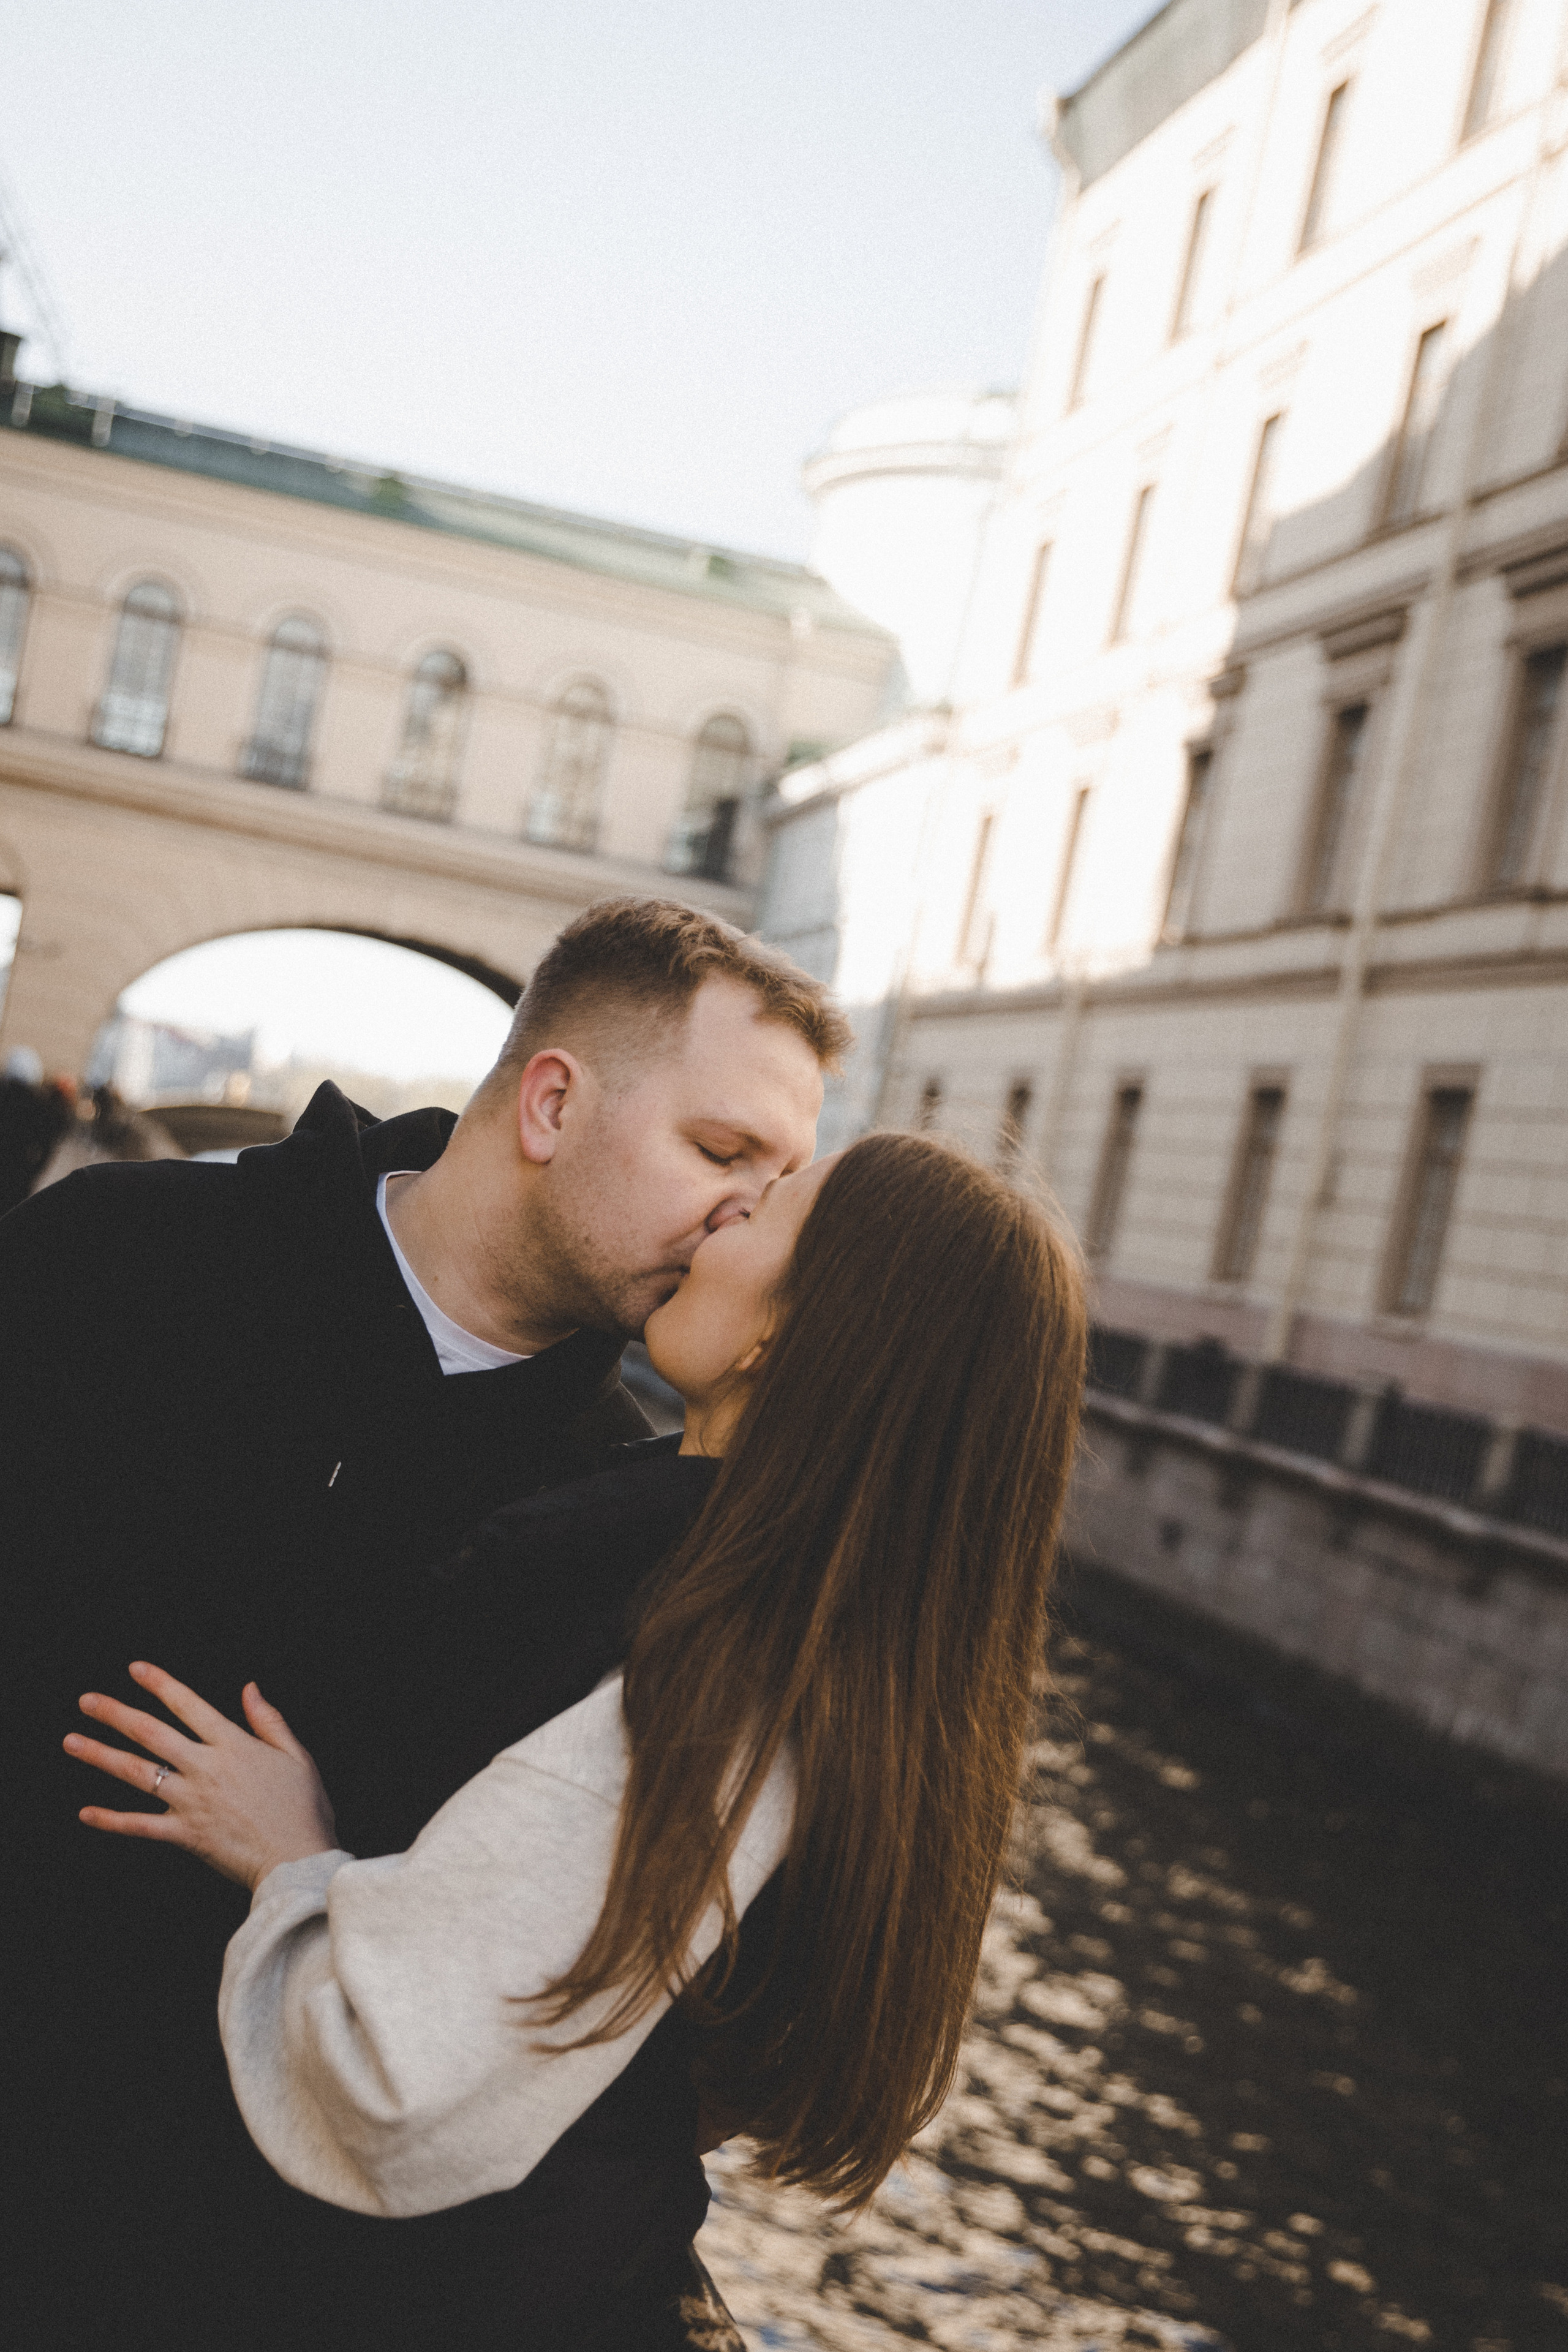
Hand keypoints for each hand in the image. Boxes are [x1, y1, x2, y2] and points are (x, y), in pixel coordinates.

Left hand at [64, 1662, 338, 1891]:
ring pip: (138, 1772)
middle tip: (87, 1701)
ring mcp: (191, 1801)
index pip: (188, 1705)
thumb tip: (250, 1688)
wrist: (299, 1861)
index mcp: (234, 1745)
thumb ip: (269, 1720)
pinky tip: (86, 1812)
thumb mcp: (297, 1755)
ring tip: (72, 1741)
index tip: (135, 1669)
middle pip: (151, 1733)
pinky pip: (139, 1826)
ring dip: (101, 1755)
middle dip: (115, 1714)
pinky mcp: (185, 1834)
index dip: (160, 1684)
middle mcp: (206, 1768)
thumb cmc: (304, 1809)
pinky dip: (111, 1820)